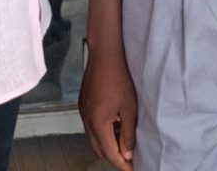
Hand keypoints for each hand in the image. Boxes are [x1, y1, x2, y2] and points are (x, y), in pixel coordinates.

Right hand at [79, 51, 136, 170]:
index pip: (109, 153)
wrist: (104, 56)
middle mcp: (87, 121)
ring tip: (124, 143)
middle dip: (113, 157)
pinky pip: (91, 126)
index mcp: (98, 124)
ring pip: (93, 138)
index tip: (133, 169)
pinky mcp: (83, 104)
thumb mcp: (129, 109)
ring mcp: (83, 112)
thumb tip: (127, 154)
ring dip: (107, 144)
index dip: (122, 164)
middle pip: (99, 149)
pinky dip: (102, 132)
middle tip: (129, 159)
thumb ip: (127, 133)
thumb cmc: (120, 80)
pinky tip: (114, 126)